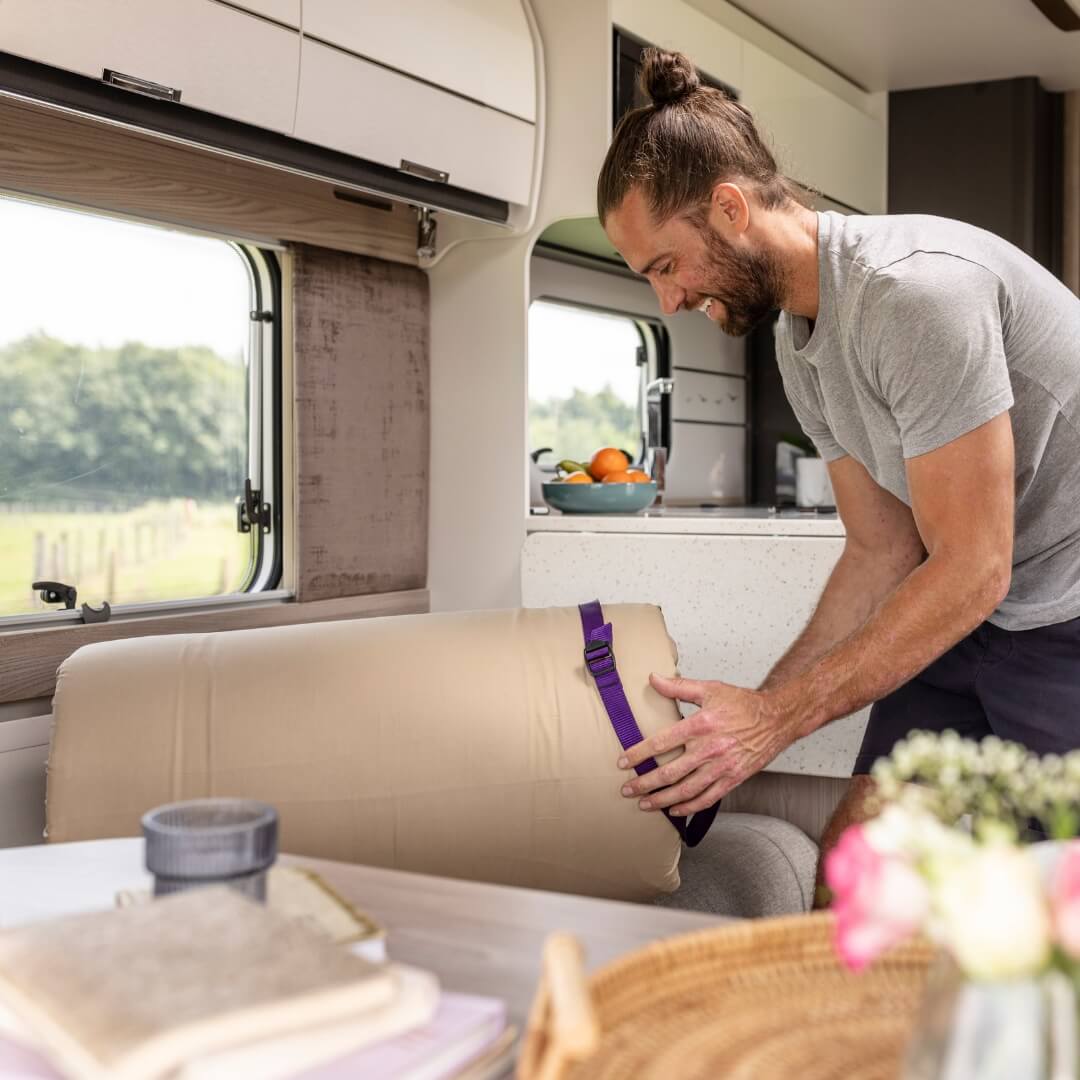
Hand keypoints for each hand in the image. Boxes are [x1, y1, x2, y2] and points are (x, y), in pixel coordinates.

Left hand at [618, 674, 796, 815]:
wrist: (777, 719)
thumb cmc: (743, 704)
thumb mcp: (710, 689)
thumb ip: (679, 686)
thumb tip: (653, 678)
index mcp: (701, 725)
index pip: (662, 742)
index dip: (640, 754)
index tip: (624, 762)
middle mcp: (710, 749)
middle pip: (670, 772)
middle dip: (645, 783)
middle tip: (627, 789)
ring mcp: (722, 767)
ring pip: (686, 790)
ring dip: (662, 799)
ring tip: (644, 804)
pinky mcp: (733, 779)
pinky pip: (708, 798)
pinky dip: (690, 807)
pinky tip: (675, 809)